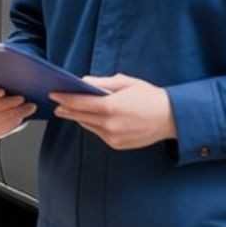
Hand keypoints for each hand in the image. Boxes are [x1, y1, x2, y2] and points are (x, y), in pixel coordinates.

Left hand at [49, 74, 175, 150]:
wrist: (171, 118)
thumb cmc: (150, 97)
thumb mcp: (126, 83)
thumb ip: (102, 83)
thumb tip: (83, 82)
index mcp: (112, 107)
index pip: (79, 103)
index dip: (64, 98)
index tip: (54, 94)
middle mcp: (110, 124)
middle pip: (80, 116)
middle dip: (67, 109)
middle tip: (57, 103)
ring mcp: (113, 137)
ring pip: (88, 125)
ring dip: (78, 117)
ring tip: (69, 110)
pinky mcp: (117, 144)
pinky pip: (98, 133)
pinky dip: (92, 125)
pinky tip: (89, 118)